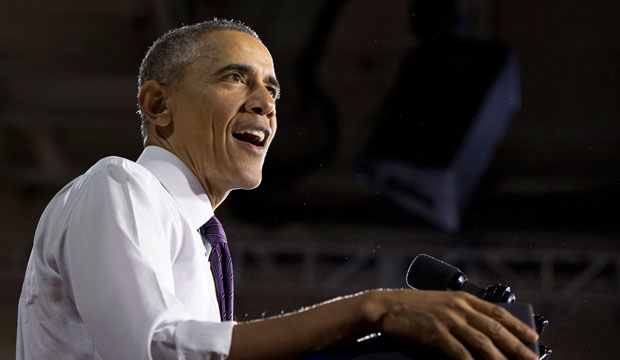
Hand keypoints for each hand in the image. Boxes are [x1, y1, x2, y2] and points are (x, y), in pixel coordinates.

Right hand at [370, 289, 538, 359]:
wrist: (387, 306)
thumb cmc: (413, 305)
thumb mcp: (441, 301)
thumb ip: (461, 310)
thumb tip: (482, 327)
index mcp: (463, 298)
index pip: (497, 312)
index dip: (517, 326)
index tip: (532, 337)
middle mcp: (459, 308)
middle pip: (495, 329)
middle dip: (517, 346)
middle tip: (532, 359)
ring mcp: (448, 320)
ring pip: (482, 342)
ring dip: (500, 359)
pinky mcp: (436, 333)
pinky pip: (460, 352)